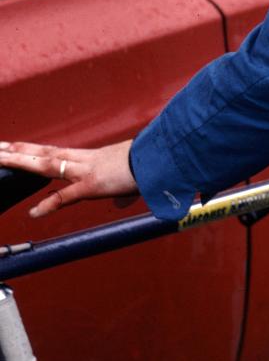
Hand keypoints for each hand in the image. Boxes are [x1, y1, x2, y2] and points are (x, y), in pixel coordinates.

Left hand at [0, 139, 137, 217]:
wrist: (161, 160)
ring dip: (21, 162)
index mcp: (89, 159)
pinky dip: (50, 204)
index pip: (54, 152)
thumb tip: (121, 203)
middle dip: (17, 151)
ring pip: (47, 166)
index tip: (13, 146)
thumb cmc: (149, 167)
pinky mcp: (93, 186)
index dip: (32, 150)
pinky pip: (67, 197)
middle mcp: (83, 161)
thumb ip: (121, 194)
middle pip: (43, 154)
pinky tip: (34, 214)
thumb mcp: (130, 181)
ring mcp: (86, 172)